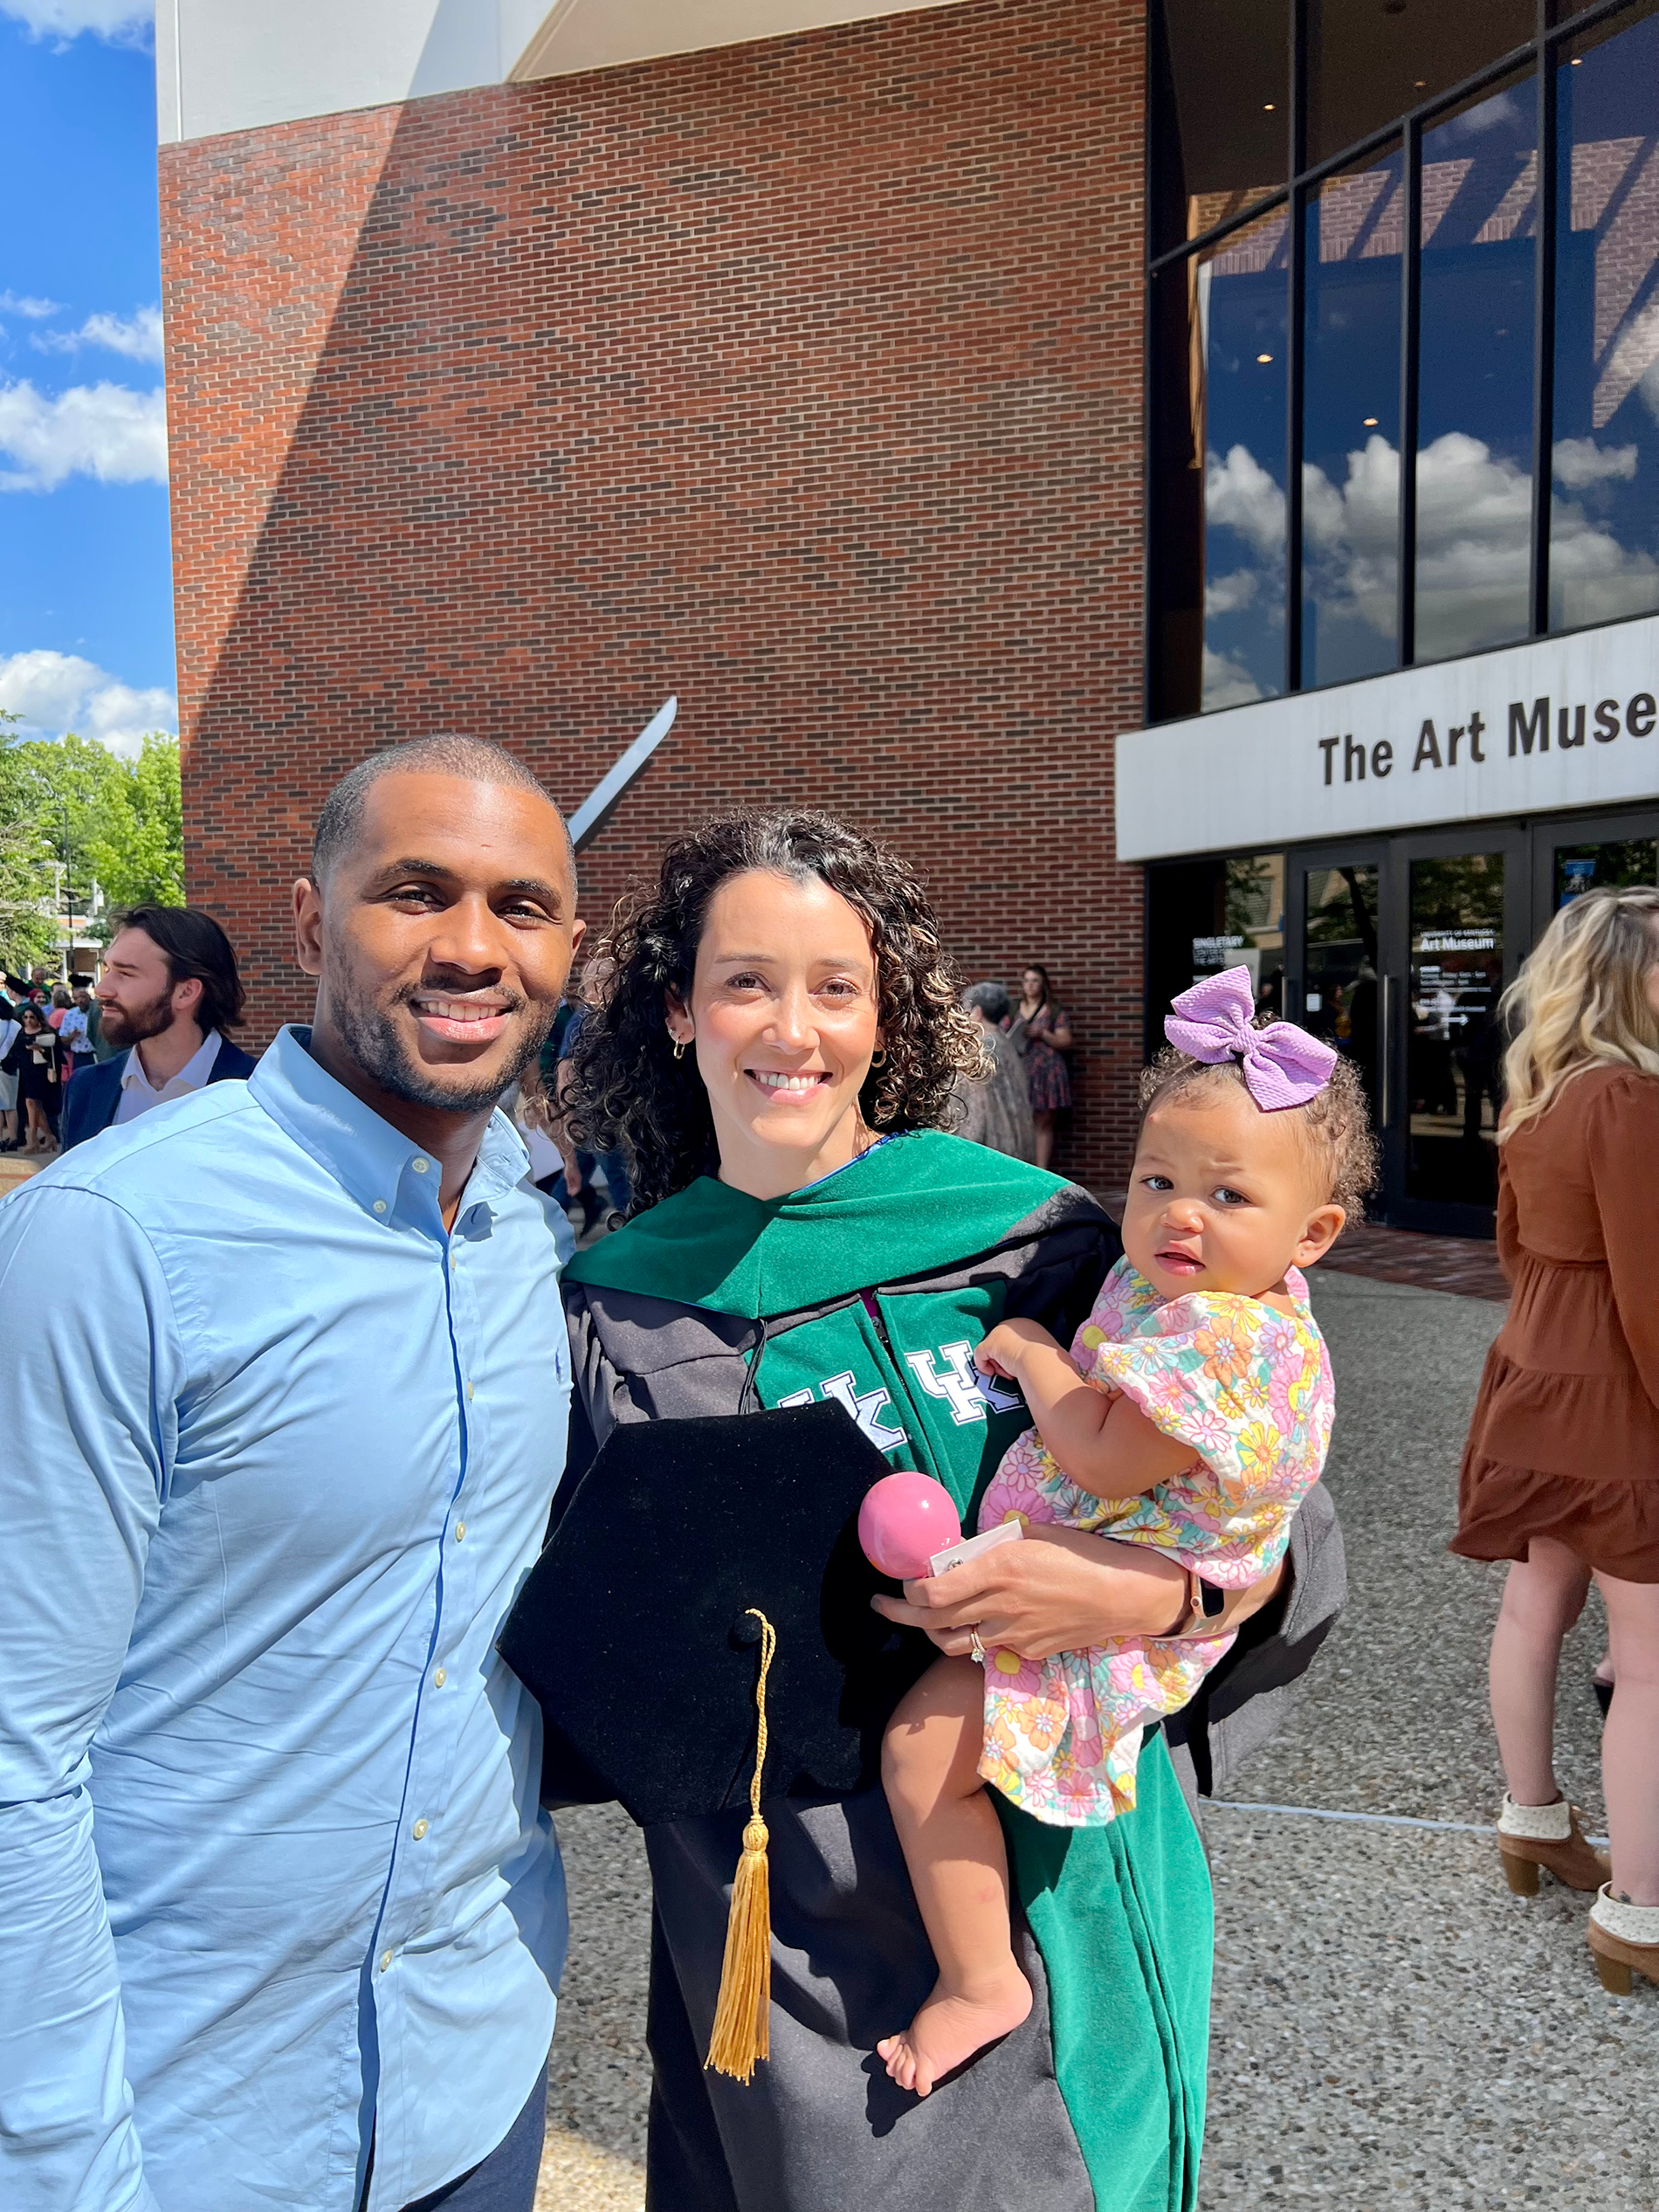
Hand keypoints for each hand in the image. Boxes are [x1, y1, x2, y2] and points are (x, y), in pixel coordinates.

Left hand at [871, 1524, 1188, 1658]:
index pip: (933, 1592)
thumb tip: (962, 1551)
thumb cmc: (1081, 1553)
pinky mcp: (1027, 1652)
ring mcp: (1012, 1635)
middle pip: (933, 1621)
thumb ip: (993, 1546)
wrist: (1123, 1594)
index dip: (909, 1591)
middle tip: (882, 1605)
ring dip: (932, 1631)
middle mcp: (999, 1606)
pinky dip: (976, 1636)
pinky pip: (989, 1647)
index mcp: (999, 1570)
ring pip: (954, 1642)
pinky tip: (980, 1621)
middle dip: (899, 1615)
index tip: (902, 1581)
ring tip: (921, 1619)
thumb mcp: (1033, 1535)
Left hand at [973, 1316, 1061, 1382]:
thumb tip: (1034, 1364)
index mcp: (1029, 1325)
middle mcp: (1013, 1324)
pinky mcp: (990, 1344)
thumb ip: (1036, 1353)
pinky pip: (979, 1355)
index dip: (1014, 1354)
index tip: (1020, 1367)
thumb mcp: (1044, 1353)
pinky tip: (992, 1373)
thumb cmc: (1048, 1362)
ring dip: (998, 1365)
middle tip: (1013, 1373)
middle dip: (1004, 1359)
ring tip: (1010, 1374)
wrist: (1042, 1362)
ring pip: (991, 1351)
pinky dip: (983, 1366)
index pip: (1014, 1339)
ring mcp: (1000, 1332)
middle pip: (1001, 1344)